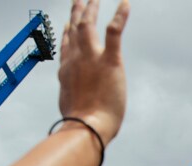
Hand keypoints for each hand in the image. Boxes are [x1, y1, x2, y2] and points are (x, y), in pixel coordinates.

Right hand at [58, 0, 130, 145]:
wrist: (88, 126)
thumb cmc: (81, 126)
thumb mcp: (72, 110)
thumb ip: (74, 102)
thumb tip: (75, 113)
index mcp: (67, 72)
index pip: (66, 47)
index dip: (66, 34)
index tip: (67, 24)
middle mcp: (76, 60)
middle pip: (75, 30)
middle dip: (77, 12)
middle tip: (80, 0)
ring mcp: (92, 58)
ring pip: (88, 25)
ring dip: (92, 8)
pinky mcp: (110, 61)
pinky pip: (114, 31)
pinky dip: (120, 15)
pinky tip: (125, 3)